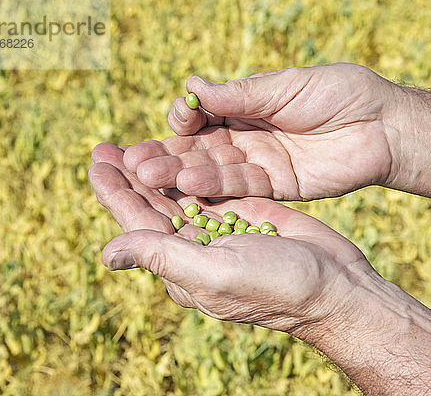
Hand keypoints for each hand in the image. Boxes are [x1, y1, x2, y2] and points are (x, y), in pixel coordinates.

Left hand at [89, 142, 372, 332]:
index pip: (137, 226)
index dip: (114, 194)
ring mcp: (221, 229)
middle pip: (152, 207)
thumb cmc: (278, 287)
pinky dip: (191, 168)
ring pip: (178, 194)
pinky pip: (210, 187)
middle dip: (128, 176)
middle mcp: (196, 249)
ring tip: (131, 144)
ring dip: (155, 170)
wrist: (334, 286)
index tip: (96, 162)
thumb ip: (163, 257)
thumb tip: (105, 253)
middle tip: (104, 146)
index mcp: (181, 267)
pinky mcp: (246, 213)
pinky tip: (178, 150)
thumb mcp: (216, 273)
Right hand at [123, 63, 400, 199]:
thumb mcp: (286, 86)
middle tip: (132, 161)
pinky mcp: (277, 187)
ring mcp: (261, 164)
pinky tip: (188, 182)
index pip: (205, 117)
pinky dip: (215, 184)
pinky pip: (241, 186)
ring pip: (214, 169)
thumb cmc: (340, 94)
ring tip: (149, 175)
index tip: (176, 117)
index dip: (185, 119)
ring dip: (181, 172)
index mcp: (249, 107)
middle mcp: (249, 138)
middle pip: (201, 148)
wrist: (383, 125)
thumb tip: (192, 86)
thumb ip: (240, 94)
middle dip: (168, 152)